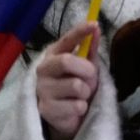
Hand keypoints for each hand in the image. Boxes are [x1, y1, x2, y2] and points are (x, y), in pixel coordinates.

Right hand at [36, 23, 100, 139]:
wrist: (65, 114)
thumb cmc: (75, 83)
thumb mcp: (85, 65)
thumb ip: (90, 48)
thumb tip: (96, 28)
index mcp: (53, 54)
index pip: (66, 40)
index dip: (80, 32)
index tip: (94, 25)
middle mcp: (43, 69)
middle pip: (66, 61)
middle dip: (86, 69)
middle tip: (91, 75)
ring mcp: (42, 89)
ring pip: (76, 86)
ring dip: (85, 92)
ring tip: (80, 96)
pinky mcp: (46, 109)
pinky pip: (76, 105)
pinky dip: (82, 107)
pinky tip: (74, 108)